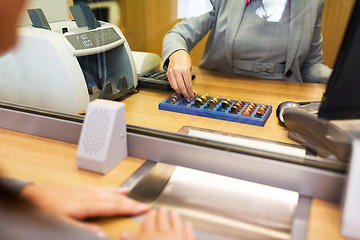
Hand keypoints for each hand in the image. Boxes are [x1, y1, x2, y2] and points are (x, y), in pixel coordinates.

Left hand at [21, 185, 149, 236]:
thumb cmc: (47, 209)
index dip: (130, 208)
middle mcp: (90, 195)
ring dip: (125, 196)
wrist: (34, 196)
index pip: (114, 206)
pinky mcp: (84, 189)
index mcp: (87, 204)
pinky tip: (120, 190)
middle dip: (132, 202)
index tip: (143, 209)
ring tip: (137, 199)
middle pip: (116, 199)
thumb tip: (102, 234)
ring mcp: (88, 190)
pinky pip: (104, 188)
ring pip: (111, 193)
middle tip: (145, 205)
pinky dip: (115, 190)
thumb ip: (85, 229)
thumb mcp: (64, 224)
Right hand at [121, 207, 194, 239]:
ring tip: (175, 213)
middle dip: (162, 215)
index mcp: (149, 236)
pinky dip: (188, 229)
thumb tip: (124, 234)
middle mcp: (164, 234)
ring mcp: (177, 238)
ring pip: (176, 224)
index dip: (150, 216)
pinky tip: (188, 226)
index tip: (151, 212)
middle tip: (163, 209)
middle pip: (163, 221)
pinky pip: (188, 234)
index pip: (149, 222)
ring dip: (175, 219)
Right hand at [167, 50, 195, 101]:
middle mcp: (177, 71)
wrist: (177, 53)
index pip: (188, 84)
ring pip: (175, 87)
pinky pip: (171, 84)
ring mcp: (171, 73)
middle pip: (181, 87)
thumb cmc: (184, 59)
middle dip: (185, 94)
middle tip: (188, 98)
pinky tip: (179, 90)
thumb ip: (190, 80)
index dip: (190, 92)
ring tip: (184, 95)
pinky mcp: (168, 74)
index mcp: (184, 70)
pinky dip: (176, 88)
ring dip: (180, 92)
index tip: (192, 96)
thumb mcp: (190, 69)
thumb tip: (192, 90)